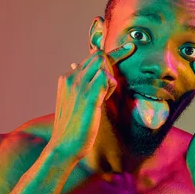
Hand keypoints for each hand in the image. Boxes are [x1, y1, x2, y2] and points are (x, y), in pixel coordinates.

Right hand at [50, 42, 135, 159]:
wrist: (64, 146)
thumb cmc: (72, 127)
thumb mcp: (73, 102)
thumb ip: (80, 85)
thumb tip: (78, 67)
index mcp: (67, 78)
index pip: (92, 57)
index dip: (113, 53)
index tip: (131, 48)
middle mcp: (71, 77)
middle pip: (99, 56)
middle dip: (113, 67)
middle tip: (110, 89)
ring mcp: (79, 85)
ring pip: (103, 63)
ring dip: (110, 78)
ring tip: (102, 98)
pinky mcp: (89, 96)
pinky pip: (106, 77)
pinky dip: (111, 86)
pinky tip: (104, 99)